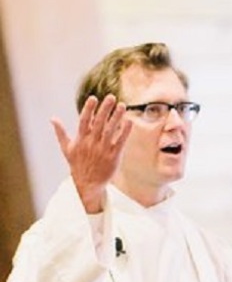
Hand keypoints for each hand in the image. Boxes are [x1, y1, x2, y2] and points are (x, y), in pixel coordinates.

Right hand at [51, 94, 132, 212]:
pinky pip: (120, 141)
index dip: (89, 109)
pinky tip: (129, 121)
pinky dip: (125, 131)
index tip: (93, 98)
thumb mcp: (66, 149)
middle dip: (105, 109)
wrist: (88, 184)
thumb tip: (52, 119)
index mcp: (81, 139)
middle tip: (112, 97)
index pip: (84, 121)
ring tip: (123, 106)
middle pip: (99, 123)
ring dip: (116, 117)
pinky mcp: (114, 156)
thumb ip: (61, 133)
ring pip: (110, 130)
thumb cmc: (77, 165)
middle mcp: (92, 143)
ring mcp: (103, 149)